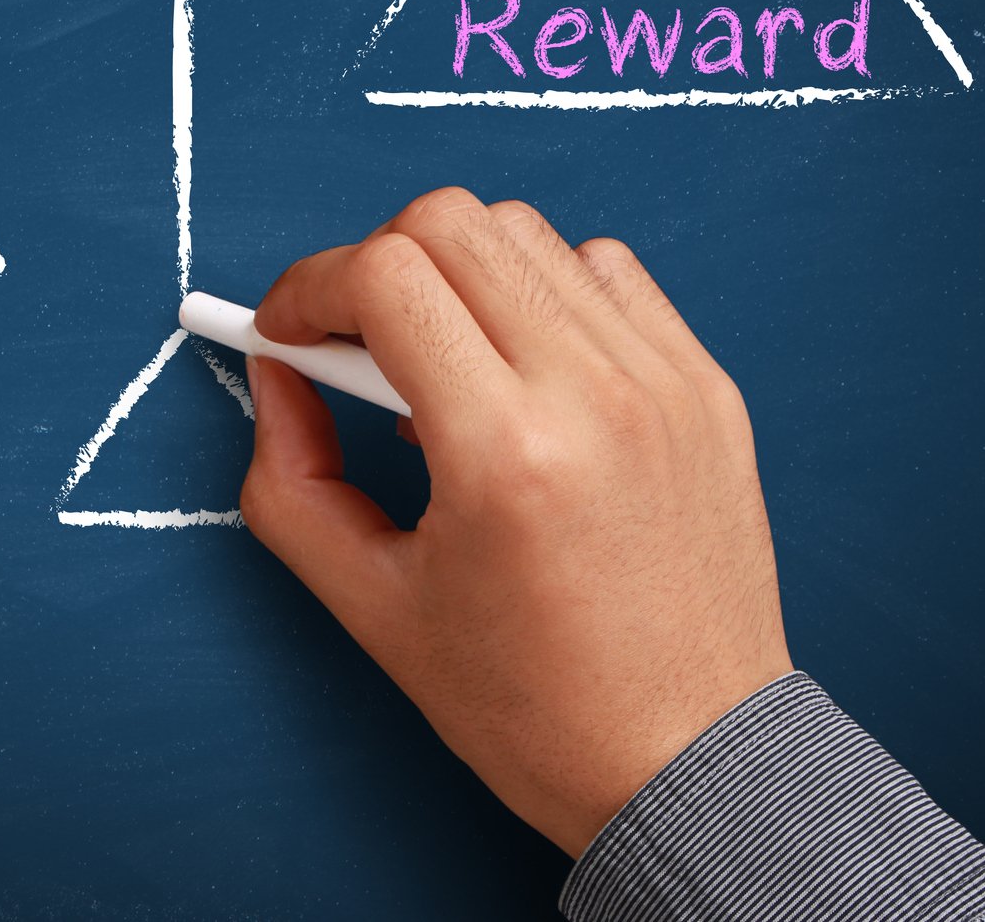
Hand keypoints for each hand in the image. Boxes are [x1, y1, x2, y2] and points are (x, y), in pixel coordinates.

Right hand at [241, 187, 791, 857]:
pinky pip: (608, 272)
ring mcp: (664, 381)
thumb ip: (290, 480)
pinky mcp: (707, 386)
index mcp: (503, 453)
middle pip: (453, 222)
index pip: (385, 274)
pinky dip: (544, 289)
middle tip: (354, 339)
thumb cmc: (532, 706)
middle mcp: (593, 393)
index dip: (307, 287)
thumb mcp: (373, 606)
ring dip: (458, 272)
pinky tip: (525, 366)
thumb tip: (277, 371)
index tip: (287, 332)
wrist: (691, 761)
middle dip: (373, 263)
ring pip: (527, 233)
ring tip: (445, 364)